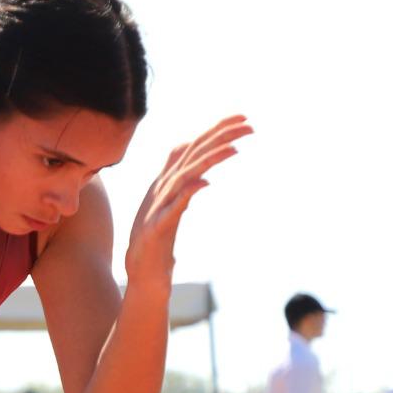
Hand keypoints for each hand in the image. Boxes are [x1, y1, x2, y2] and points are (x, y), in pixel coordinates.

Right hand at [124, 115, 251, 285]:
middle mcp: (161, 189)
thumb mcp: (168, 204)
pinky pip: (173, 208)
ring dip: (209, 160)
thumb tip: (187, 156)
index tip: (243, 118)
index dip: (216, 130)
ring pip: (184, 176)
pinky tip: (204, 182)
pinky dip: (188, 192)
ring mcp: (157, 208)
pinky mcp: (156, 229)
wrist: (142, 274)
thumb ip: (178, 180)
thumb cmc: (157, 240)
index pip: (193, 147)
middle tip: (250, 125)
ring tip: (234, 148)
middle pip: (192, 155)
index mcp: (166, 181)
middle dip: (220, 137)